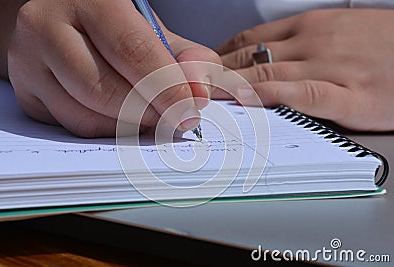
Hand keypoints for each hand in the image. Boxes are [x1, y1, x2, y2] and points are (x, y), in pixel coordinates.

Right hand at [8, 0, 219, 136]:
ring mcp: (28, 62)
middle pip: (105, 90)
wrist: (63, 23)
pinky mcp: (25, 93)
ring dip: (128, 126)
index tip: (189, 113)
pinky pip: (72, 126)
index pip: (133, 51)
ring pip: (87, 117)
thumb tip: (199, 94)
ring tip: (148, 115)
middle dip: (149, 113)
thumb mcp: (152, 31)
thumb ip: (186, 58)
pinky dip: (105, 129)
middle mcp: (46, 25)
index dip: (167, 89)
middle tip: (173, 119)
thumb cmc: (113, 28)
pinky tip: (119, 116)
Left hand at [216, 9, 393, 130]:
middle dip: (216, 75)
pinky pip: (302, 95)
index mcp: (311, 26)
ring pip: (268, 75)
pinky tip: (251, 104)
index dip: (220, 57)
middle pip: (250, 58)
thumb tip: (266, 58)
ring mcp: (331, 67)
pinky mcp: (350, 94)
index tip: (203, 71)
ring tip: (204, 99)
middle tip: (191, 89)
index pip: (249, 40)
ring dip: (231, 88)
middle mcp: (314, 42)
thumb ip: (301, 44)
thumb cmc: (385, 45)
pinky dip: (271, 99)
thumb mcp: (338, 31)